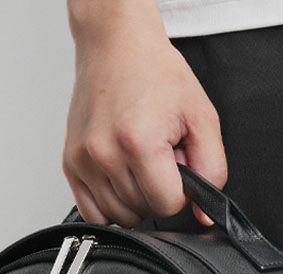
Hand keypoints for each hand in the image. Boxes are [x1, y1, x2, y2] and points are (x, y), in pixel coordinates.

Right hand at [63, 0, 226, 226]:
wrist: (116, 49)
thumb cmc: (155, 75)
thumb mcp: (201, 116)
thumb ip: (212, 168)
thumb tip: (205, 213)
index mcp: (139, 141)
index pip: (167, 204)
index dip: (180, 191)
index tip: (177, 167)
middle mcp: (105, 154)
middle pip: (143, 211)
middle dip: (157, 190)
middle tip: (157, 157)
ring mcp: (84, 162)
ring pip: (118, 216)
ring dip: (134, 200)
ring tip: (138, 163)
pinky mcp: (70, 166)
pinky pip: (92, 213)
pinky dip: (110, 205)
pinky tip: (120, 178)